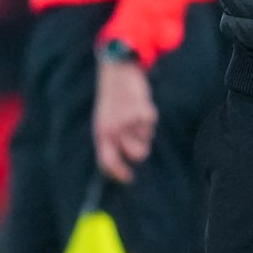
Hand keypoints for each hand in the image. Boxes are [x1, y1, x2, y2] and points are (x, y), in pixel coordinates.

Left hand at [94, 57, 157, 183]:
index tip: (128, 178)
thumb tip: (118, 165)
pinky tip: (140, 106)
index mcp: (101, 133)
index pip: (108, 162)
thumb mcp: (103, 121)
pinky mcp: (141, 112)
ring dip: (145, 132)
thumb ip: (110, 141)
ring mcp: (128, 122)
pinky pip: (151, 124)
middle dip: (141, 152)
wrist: (116, 73)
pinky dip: (149, 117)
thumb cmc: (111, 101)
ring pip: (146, 139)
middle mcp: (113, 130)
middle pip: (135, 155)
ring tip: (136, 117)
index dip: (118, 174)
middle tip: (141, 143)